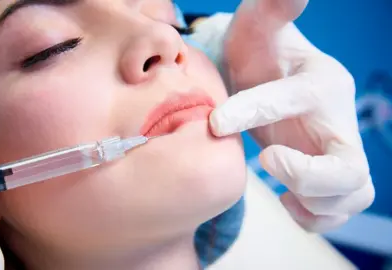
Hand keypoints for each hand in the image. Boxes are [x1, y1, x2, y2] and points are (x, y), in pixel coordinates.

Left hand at [209, 0, 374, 231]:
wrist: (267, 81)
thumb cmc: (259, 54)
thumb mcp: (259, 28)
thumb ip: (273, 9)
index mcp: (320, 83)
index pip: (298, 101)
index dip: (255, 112)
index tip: (216, 122)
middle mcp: (338, 120)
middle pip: (350, 168)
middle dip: (306, 175)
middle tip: (267, 158)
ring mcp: (338, 150)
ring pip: (352, 194)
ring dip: (311, 201)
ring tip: (276, 183)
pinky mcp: (329, 175)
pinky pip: (336, 209)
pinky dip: (312, 215)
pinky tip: (285, 198)